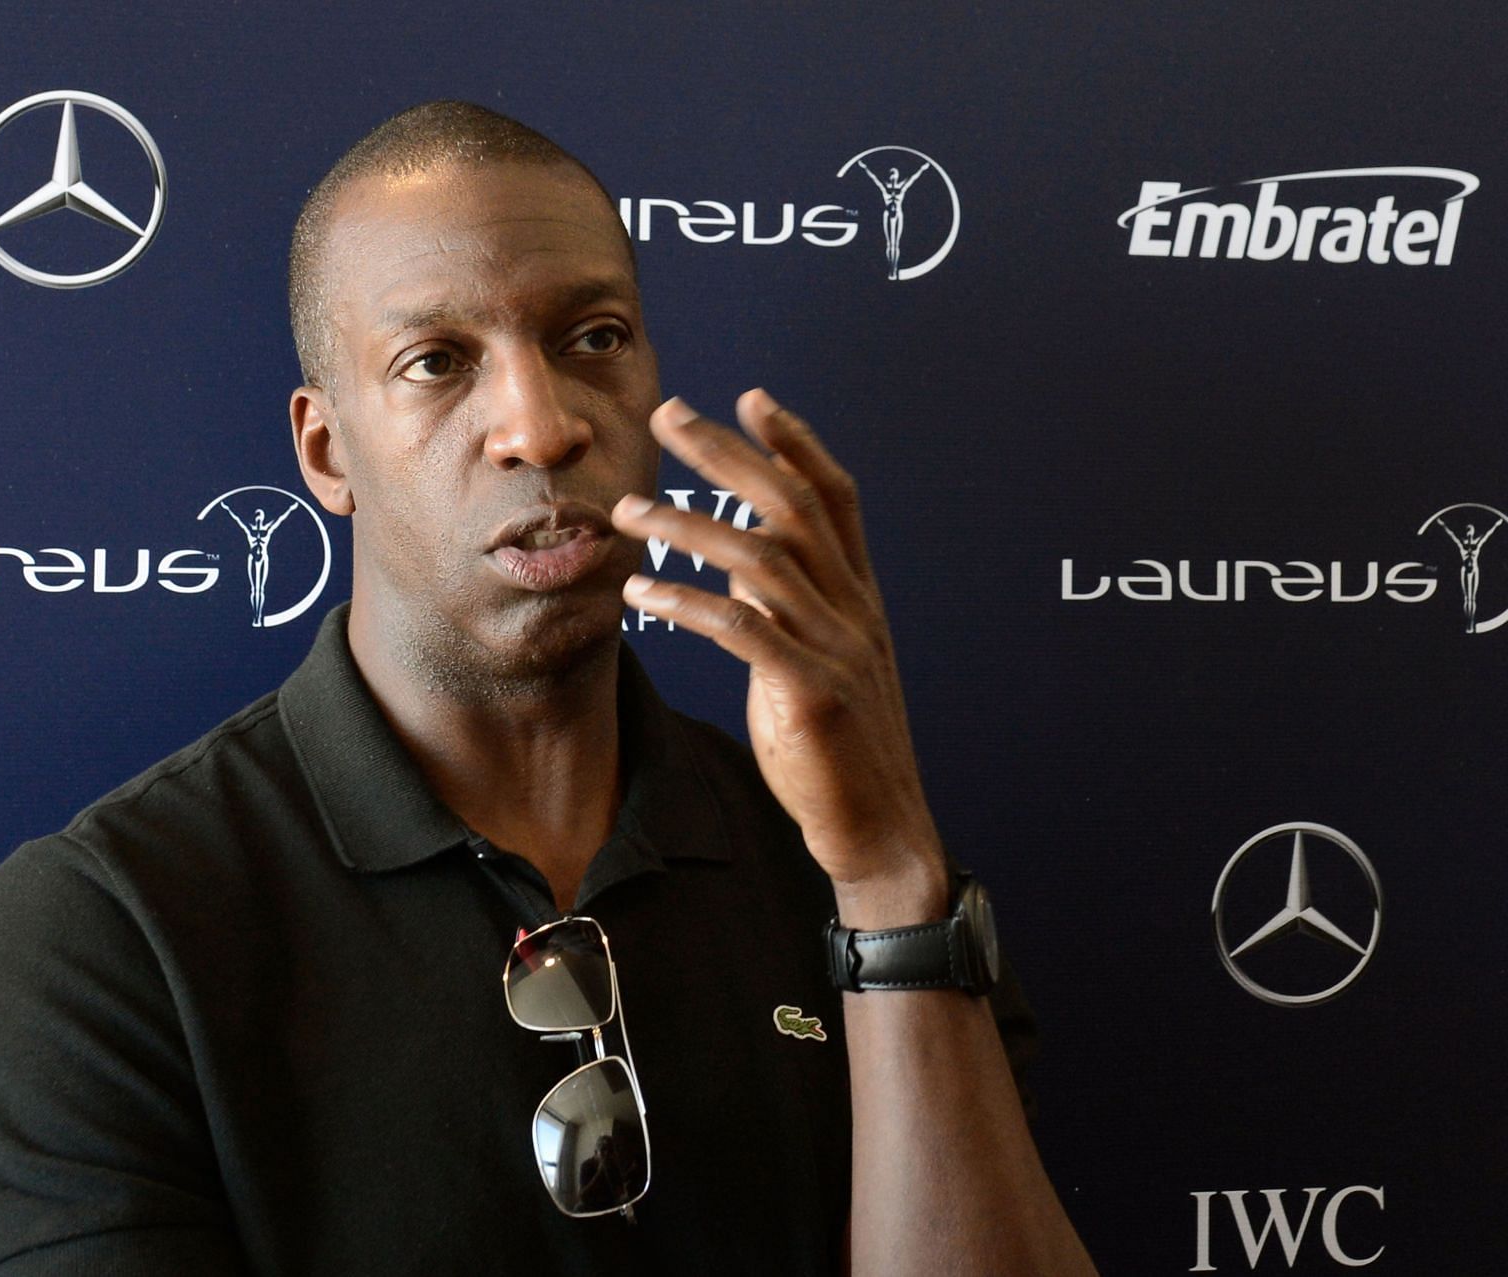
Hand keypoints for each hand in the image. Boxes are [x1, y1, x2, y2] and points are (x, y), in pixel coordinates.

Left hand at [611, 390, 948, 924]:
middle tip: (670, 413)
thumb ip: (787, 615)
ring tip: (627, 510)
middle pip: (793, 507)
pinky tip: (640, 590)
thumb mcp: (814, 667)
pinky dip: (688, 602)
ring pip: (762, 559)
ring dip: (688, 525)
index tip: (752, 397)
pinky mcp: (812, 695)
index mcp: (858, 600)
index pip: (835, 499)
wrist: (880, 832)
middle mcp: (854, 612)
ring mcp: (837, 650)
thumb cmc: (837, 752)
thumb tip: (740, 571)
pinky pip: (744, 631)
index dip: (796, 444)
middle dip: (730, 453)